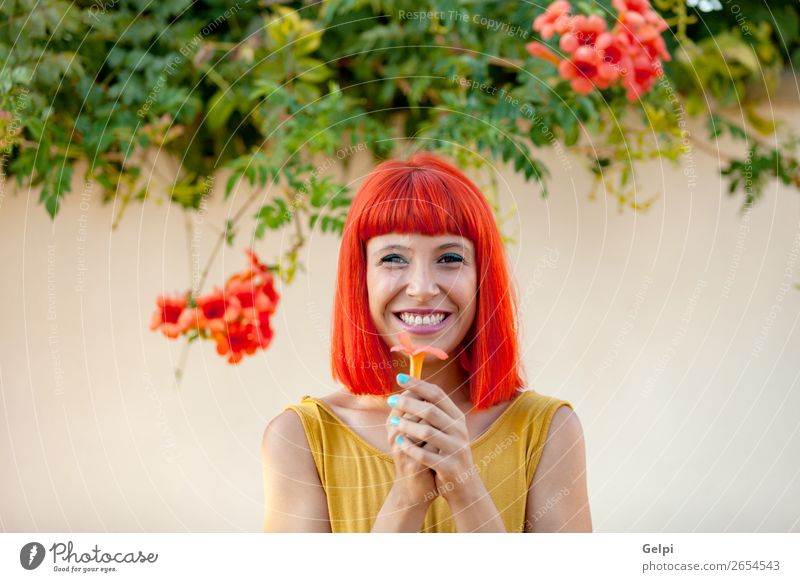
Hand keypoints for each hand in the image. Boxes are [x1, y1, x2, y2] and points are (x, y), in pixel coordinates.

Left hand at [389, 374, 478, 504]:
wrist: (463, 484)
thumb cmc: (447, 452)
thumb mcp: (446, 430)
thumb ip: (433, 412)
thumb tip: (410, 389)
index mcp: (457, 418)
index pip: (437, 394)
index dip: (418, 384)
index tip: (400, 377)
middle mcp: (459, 430)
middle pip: (431, 411)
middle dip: (408, 403)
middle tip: (390, 399)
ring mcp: (456, 449)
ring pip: (428, 432)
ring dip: (407, 425)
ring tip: (392, 423)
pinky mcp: (450, 467)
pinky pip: (426, 455)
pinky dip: (411, 448)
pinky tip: (399, 443)